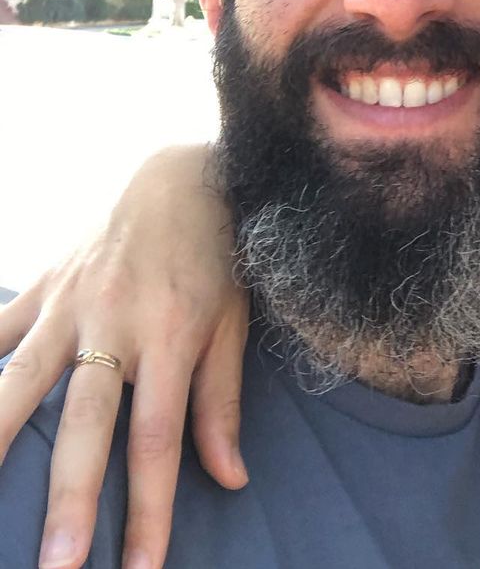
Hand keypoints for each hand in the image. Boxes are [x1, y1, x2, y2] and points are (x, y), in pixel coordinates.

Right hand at [0, 144, 249, 568]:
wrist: (183, 173)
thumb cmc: (217, 254)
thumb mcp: (234, 320)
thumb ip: (222, 400)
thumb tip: (229, 479)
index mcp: (172, 333)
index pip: (157, 438)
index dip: (149, 507)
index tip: (142, 568)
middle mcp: (117, 321)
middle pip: (87, 422)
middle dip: (69, 498)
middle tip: (56, 566)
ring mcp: (71, 301)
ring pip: (20, 379)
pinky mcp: (43, 285)